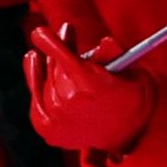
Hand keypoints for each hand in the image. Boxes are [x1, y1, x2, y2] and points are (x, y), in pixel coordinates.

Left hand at [24, 37, 155, 160]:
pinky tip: (35, 67)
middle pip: (54, 66)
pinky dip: (35, 84)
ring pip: (43, 82)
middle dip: (57, 49)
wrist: (130, 134)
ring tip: (38, 54)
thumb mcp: (131, 73)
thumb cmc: (130, 98)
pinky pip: (35, 100)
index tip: (39, 32)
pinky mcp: (48, 130)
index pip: (63, 58)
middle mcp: (69, 103)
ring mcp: (56, 119)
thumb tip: (103, 42)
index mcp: (90, 86)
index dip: (49, 42)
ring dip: (44, 66)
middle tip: (65, 32)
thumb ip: (114, 54)